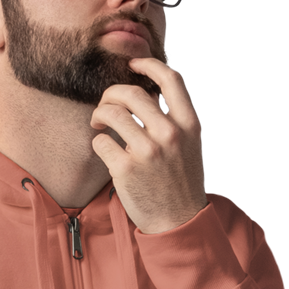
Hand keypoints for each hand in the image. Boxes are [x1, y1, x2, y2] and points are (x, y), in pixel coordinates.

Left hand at [90, 59, 207, 234]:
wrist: (177, 223)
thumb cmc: (180, 182)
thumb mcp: (189, 145)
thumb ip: (174, 119)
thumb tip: (146, 90)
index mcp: (189, 124)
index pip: (170, 78)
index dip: (147, 65)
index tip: (132, 65)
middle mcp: (169, 134)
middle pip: (131, 93)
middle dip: (112, 93)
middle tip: (106, 104)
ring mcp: (147, 151)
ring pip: (111, 113)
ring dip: (99, 113)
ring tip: (98, 122)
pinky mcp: (125, 168)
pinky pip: (100, 141)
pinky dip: (99, 142)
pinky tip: (105, 150)